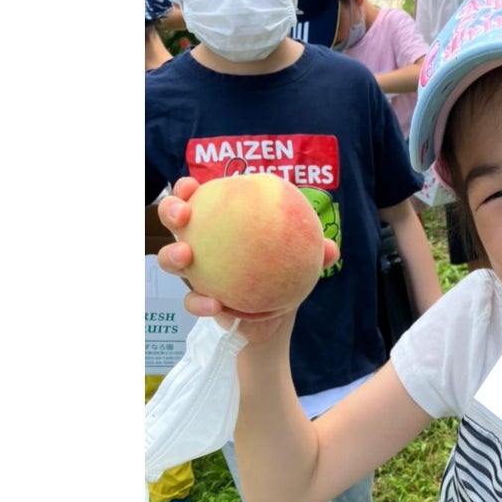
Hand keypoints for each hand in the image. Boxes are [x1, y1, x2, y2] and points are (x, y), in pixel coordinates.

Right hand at [156, 176, 334, 334]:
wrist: (276, 317)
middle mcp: (203, 243)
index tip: (193, 185)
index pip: (200, 199)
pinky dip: (199, 302)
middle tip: (183, 214)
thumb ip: (315, 254)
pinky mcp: (199, 300)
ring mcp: (197, 272)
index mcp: (222, 224)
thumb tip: (330, 248)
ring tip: (187, 254)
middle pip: (175, 221)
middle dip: (171, 210)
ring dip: (172, 254)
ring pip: (171, 259)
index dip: (188, 189)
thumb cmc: (284, 276)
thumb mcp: (301, 262)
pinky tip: (215, 305)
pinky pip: (191, 300)